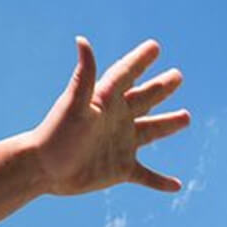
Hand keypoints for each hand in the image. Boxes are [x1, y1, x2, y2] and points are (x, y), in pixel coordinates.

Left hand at [30, 37, 188, 195]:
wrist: (40, 169)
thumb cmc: (55, 134)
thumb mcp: (74, 103)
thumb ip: (83, 75)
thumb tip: (81, 40)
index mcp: (106, 101)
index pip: (127, 75)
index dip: (140, 61)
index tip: (154, 47)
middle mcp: (116, 120)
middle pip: (144, 100)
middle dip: (161, 89)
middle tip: (176, 76)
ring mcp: (120, 144)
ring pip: (151, 131)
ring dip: (168, 125)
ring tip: (185, 117)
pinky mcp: (119, 169)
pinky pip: (146, 175)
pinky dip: (159, 181)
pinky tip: (175, 186)